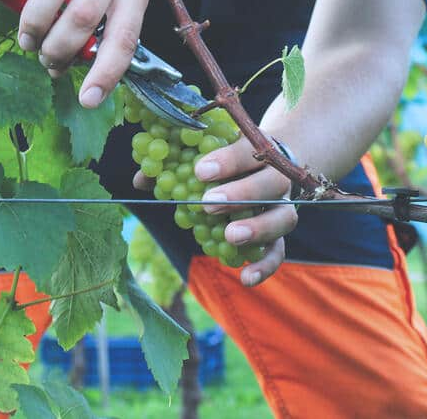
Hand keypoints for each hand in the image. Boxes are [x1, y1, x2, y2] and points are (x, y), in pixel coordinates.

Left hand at [133, 135, 298, 286]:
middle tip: (207, 204)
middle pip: (272, 182)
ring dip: (259, 227)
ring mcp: (281, 205)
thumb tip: (142, 179)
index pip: (248, 150)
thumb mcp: (205, 156)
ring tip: (230, 236)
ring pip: (284, 216)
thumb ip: (174, 164)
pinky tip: (245, 278)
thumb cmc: (227, 161)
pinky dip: (265, 265)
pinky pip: (279, 250)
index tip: (199, 170)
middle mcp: (276, 176)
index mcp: (256, 149)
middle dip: (241, 193)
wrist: (267, 166)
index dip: (227, 160)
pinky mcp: (280, 234)